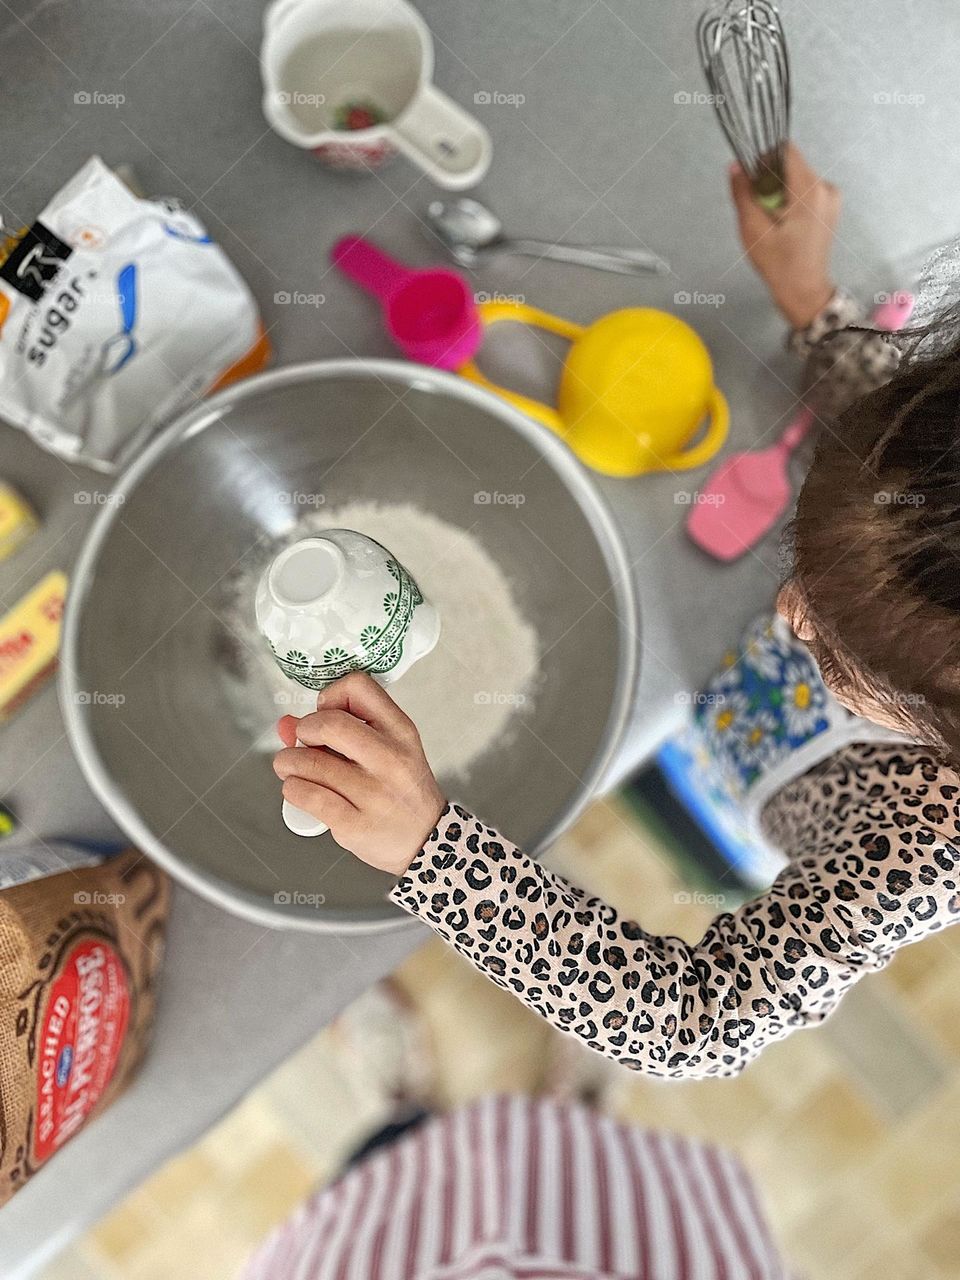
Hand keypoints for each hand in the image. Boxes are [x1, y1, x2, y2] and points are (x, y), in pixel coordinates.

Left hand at [273, 672, 445, 877]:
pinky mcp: (355, 824)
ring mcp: (374, 794)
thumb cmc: (402, 790)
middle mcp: (390, 759)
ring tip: (293, 768)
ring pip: (309, 762)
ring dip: (288, 762)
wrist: (426, 840)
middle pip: (330, 723)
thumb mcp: (388, 750)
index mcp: (400, 731)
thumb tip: (286, 724)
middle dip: (304, 729)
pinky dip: (292, 789)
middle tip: (304, 741)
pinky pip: (307, 796)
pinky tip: (298, 789)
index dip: (331, 695)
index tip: (326, 712)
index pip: (359, 687)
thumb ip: (341, 731)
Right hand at [730, 143, 839, 328]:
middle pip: (790, 165)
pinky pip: (804, 190)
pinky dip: (790, 200)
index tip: (754, 184)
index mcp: (810, 191)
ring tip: (774, 223)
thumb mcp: (752, 230)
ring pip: (795, 178)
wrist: (803, 290)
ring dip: (779, 193)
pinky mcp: (829, 205)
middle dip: (770, 182)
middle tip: (763, 213)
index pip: (785, 151)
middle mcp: (826, 188)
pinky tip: (784, 224)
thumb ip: (743, 194)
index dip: (764, 162)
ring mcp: (831, 197)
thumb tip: (735, 166)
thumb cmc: (780, 265)